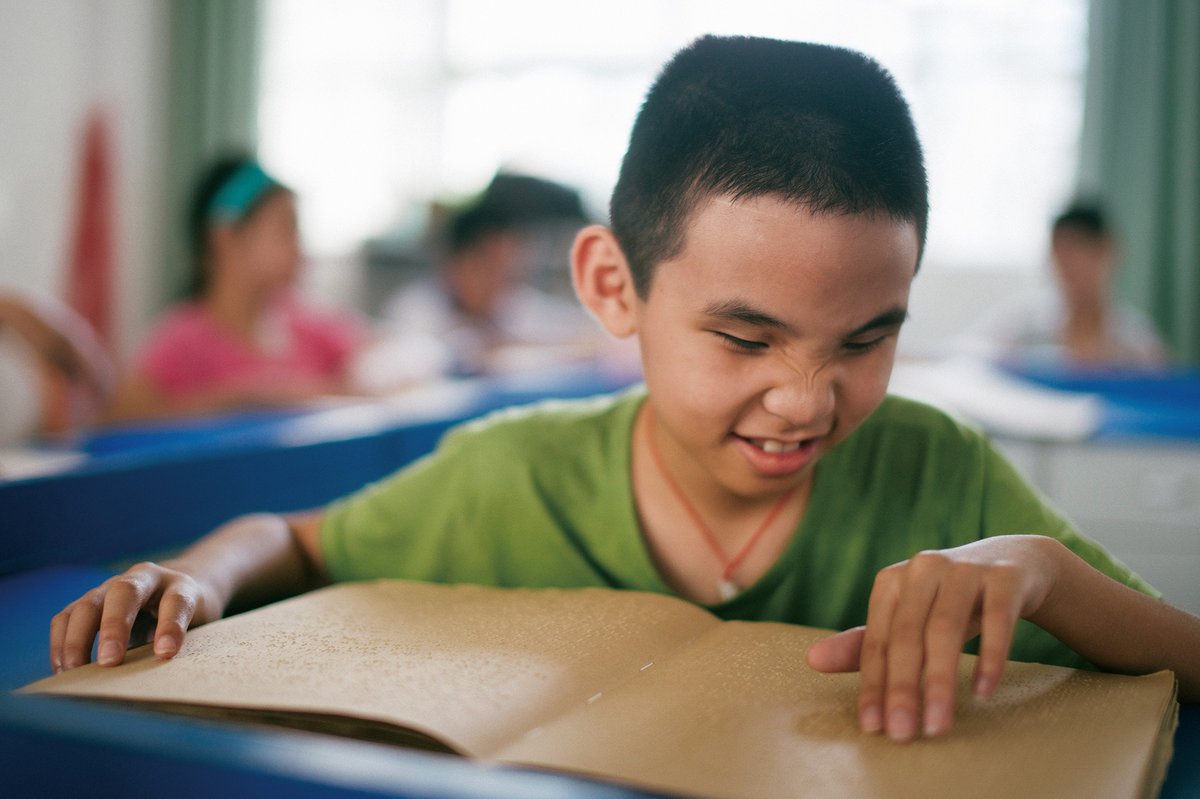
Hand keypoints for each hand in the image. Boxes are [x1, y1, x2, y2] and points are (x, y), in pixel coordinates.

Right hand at [49, 561, 221, 672]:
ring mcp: (112, 587)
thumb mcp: (198, 624)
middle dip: (115, 626)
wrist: (179, 588)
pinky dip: (61, 643)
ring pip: (87, 605)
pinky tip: (63, 670)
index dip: (171, 626)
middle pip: (125, 592)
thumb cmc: (191, 615)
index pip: (176, 601)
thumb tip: (155, 675)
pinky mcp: (89, 602)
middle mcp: (143, 579)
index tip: (166, 654)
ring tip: (75, 673)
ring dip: (77, 639)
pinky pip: (66, 617)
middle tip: (110, 662)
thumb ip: (180, 642)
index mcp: (179, 585)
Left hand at [806, 535, 1062, 741]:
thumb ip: (867, 644)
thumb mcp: (911, 619)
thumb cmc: (949, 600)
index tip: (873, 727)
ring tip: (938, 724)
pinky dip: (990, 657)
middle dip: (902, 688)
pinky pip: (997, 619)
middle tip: (902, 734)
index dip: (873, 684)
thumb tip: (811, 660)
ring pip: (946, 628)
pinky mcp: (1005, 577)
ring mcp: (965, 569)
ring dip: (940, 681)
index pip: (876, 640)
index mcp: (892, 581)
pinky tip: (982, 692)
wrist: (1016, 563)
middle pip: (906, 635)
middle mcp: (923, 569)